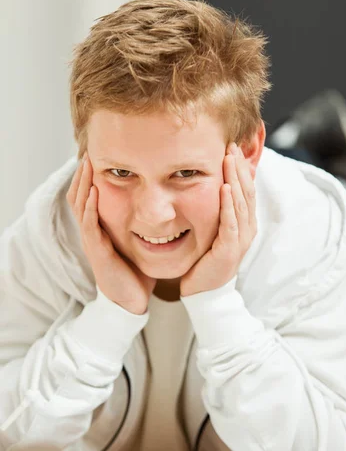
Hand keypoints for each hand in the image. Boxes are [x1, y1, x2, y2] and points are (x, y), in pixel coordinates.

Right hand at [66, 153, 155, 314]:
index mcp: (102, 228)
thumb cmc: (137, 271)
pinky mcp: (98, 252)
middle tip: (90, 150)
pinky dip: (91, 207)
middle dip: (83, 173)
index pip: (90, 195)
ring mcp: (93, 241)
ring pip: (80, 206)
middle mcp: (93, 232)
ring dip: (84, 183)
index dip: (91, 175)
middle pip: (79, 195)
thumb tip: (162, 202)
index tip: (99, 153)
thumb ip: (143, 222)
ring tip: (88, 163)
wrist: (132, 301)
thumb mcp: (139, 241)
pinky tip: (95, 191)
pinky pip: (90, 226)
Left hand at [180, 143, 256, 296]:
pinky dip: (229, 205)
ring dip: (236, 179)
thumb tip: (213, 185)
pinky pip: (231, 223)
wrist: (204, 291)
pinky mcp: (230, 250)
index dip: (241, 168)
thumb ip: (218, 210)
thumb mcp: (214, 230)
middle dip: (239, 168)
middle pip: (247, 192)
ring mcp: (241, 240)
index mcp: (245, 223)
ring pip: (241, 204)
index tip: (232, 147)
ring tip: (229, 159)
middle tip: (231, 145)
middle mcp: (247, 230)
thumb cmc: (206, 259)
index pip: (247, 190)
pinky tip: (226, 188)